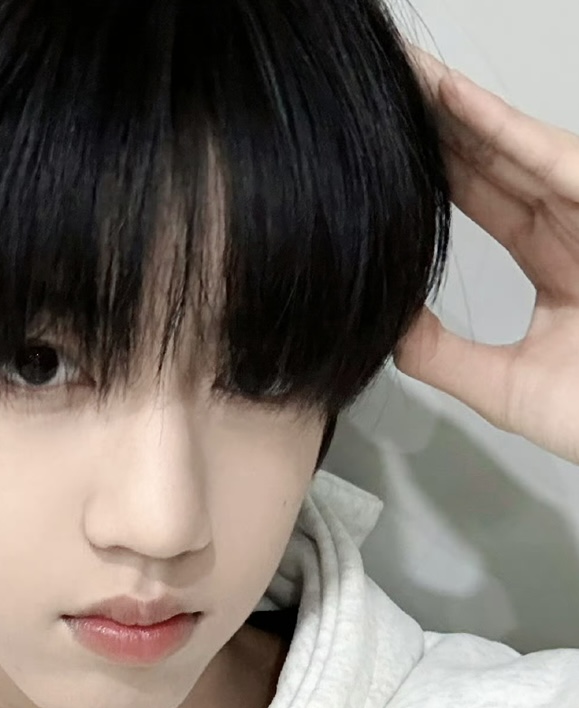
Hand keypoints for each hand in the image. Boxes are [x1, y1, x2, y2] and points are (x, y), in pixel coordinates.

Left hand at [394, 45, 578, 464]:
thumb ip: (444, 357)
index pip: (491, 205)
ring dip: (464, 113)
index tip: (392, 146)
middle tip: (392, 87)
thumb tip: (388, 329)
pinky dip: (507, 132)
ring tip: (409, 77)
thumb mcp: (507, 388)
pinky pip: (559, 165)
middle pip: (501, 166)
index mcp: (561, 265)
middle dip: (447, 127)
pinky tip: (457, 101)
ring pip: (522, 152)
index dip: (442, 172)